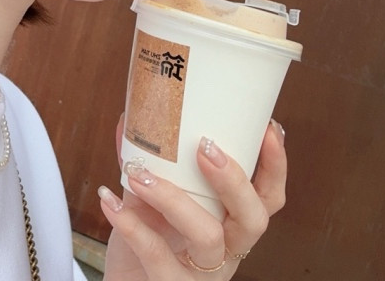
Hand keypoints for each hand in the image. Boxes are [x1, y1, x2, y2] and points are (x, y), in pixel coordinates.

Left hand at [99, 118, 286, 279]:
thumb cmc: (146, 243)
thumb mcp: (152, 200)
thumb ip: (150, 166)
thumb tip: (131, 119)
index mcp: (229, 225)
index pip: (267, 198)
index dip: (274, 167)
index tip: (267, 129)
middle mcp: (225, 251)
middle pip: (252, 218)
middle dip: (233, 179)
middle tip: (204, 146)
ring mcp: (201, 274)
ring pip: (207, 236)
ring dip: (172, 196)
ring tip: (139, 173)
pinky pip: (156, 255)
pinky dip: (131, 223)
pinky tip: (110, 200)